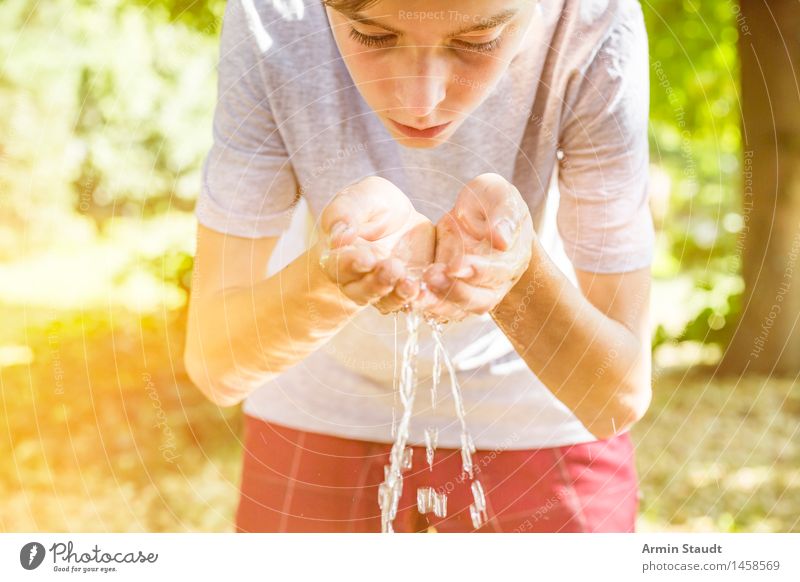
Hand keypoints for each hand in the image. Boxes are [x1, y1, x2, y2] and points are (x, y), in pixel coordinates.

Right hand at [315, 176, 434, 308]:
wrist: (398, 216)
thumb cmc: (370, 205)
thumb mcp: (358, 199)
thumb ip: (344, 214)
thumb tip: (337, 238)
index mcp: (338, 258)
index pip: (340, 266)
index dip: (352, 264)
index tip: (366, 257)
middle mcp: (358, 281)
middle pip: (363, 291)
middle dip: (378, 282)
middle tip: (393, 267)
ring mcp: (385, 290)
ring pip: (388, 302)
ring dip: (399, 296)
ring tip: (411, 284)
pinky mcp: (408, 292)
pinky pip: (414, 301)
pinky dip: (422, 297)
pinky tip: (430, 288)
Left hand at [415, 173, 534, 322]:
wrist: (477, 214)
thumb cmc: (491, 202)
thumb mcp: (499, 196)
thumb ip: (504, 214)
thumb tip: (503, 238)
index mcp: (512, 258)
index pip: (498, 271)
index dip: (478, 271)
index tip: (455, 266)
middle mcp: (497, 283)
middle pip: (480, 300)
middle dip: (455, 291)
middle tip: (431, 277)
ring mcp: (474, 292)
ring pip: (460, 309)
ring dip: (438, 304)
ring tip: (417, 292)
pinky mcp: (452, 294)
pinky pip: (441, 308)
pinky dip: (426, 305)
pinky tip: (410, 296)